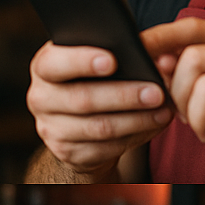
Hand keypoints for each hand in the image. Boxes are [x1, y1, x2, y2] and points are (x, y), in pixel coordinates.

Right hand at [26, 42, 172, 177]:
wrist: (80, 121)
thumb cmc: (94, 78)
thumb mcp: (99, 58)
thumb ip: (124, 52)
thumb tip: (162, 56)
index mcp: (45, 66)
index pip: (55, 63)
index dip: (82, 61)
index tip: (112, 61)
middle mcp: (41, 98)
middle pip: (82, 99)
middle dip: (123, 95)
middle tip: (156, 91)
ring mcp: (51, 129)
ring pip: (98, 127)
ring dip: (136, 120)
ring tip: (163, 110)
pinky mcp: (67, 152)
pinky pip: (105, 148)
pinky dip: (135, 136)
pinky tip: (153, 124)